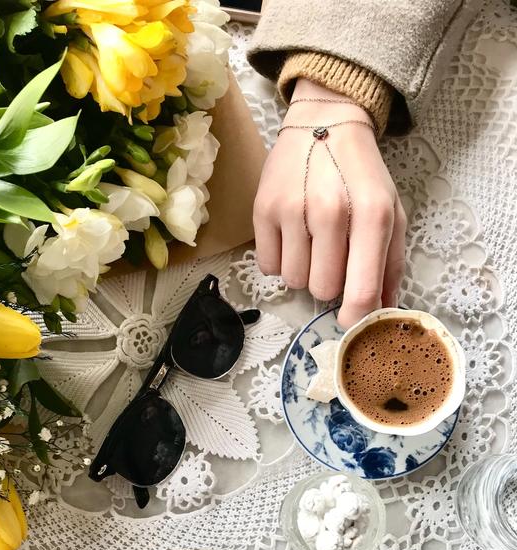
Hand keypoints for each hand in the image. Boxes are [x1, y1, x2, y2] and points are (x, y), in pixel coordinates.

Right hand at [253, 79, 406, 327]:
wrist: (324, 123)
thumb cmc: (362, 176)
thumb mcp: (391, 213)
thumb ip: (390, 265)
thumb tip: (384, 312)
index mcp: (372, 214)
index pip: (361, 289)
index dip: (356, 316)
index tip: (351, 321)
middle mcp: (330, 211)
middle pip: (322, 290)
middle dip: (329, 282)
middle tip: (333, 255)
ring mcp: (292, 209)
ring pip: (294, 281)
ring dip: (304, 270)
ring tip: (312, 241)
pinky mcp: (261, 209)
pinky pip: (268, 266)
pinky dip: (280, 258)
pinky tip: (291, 234)